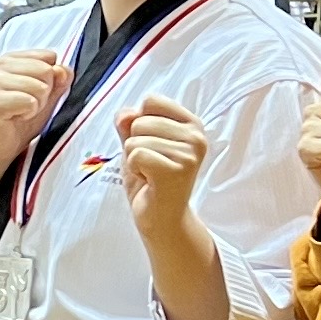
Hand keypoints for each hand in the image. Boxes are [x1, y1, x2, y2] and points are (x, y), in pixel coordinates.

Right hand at [0, 45, 71, 165]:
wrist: (1, 146)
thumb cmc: (21, 119)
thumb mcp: (47, 95)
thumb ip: (59, 79)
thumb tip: (63, 70)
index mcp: (9, 58)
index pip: (49, 56)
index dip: (49, 78)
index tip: (33, 92)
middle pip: (46, 70)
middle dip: (44, 93)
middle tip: (26, 104)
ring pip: (40, 87)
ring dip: (37, 105)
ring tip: (21, 112)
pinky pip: (30, 102)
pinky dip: (29, 114)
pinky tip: (15, 118)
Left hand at [115, 95, 210, 258]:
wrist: (161, 218)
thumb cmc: (151, 179)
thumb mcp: (137, 144)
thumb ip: (129, 124)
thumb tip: (124, 114)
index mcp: (191, 123)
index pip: (151, 100)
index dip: (139, 123)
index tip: (152, 146)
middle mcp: (196, 136)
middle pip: (140, 121)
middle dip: (135, 145)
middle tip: (151, 166)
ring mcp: (189, 153)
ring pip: (135, 140)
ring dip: (134, 160)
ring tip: (151, 174)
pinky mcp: (177, 170)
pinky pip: (135, 155)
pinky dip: (134, 170)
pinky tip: (149, 181)